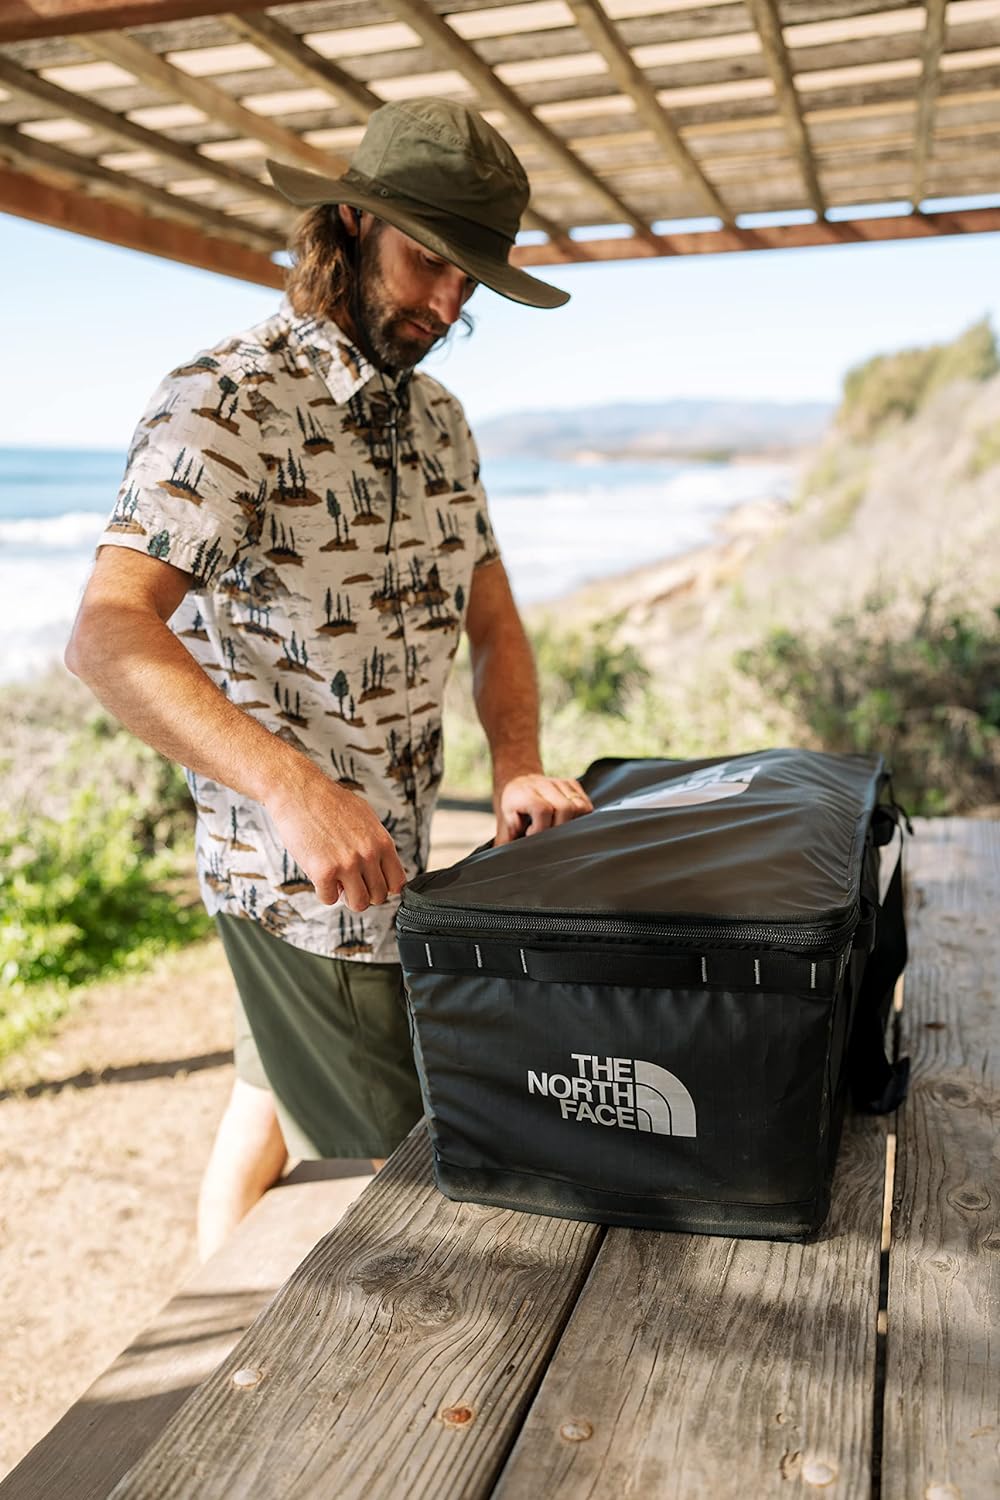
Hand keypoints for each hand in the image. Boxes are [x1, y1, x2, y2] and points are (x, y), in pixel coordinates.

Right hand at [266, 766, 405, 910]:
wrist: (299, 791)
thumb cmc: (330, 802)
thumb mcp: (366, 818)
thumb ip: (376, 843)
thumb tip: (383, 865)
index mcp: (383, 842)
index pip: (397, 883)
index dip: (384, 887)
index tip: (370, 881)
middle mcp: (369, 855)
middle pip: (378, 897)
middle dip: (363, 892)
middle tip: (348, 880)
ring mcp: (347, 864)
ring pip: (358, 904)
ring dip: (346, 896)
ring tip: (336, 880)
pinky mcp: (323, 872)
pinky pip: (329, 900)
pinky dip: (323, 891)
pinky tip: (318, 874)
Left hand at [494, 774, 592, 845]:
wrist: (518, 782)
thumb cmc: (513, 807)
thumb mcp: (505, 822)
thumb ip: (506, 840)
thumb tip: (506, 859)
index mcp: (524, 794)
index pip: (542, 810)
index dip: (541, 828)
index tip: (532, 836)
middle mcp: (543, 785)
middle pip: (565, 808)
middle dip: (560, 828)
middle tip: (549, 837)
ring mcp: (559, 783)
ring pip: (579, 806)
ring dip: (573, 823)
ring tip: (560, 830)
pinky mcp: (571, 784)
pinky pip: (585, 803)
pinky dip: (581, 816)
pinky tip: (569, 823)